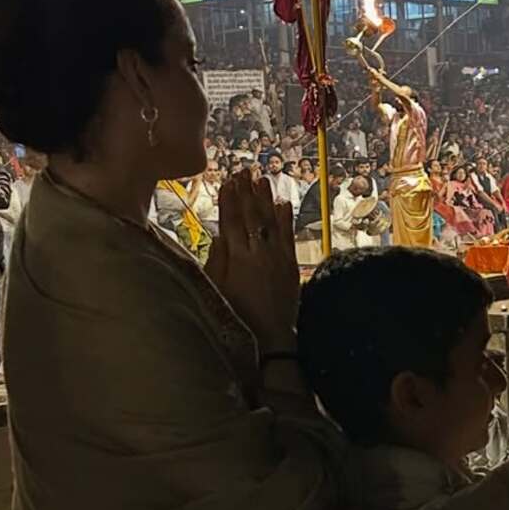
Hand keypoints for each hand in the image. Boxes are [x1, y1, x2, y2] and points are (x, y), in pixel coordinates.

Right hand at [205, 171, 299, 353]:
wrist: (271, 338)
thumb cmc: (238, 317)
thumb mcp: (218, 289)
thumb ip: (218, 259)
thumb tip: (220, 233)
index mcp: (237, 257)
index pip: (231, 220)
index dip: (229, 199)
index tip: (227, 181)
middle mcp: (259, 252)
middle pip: (251, 215)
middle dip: (246, 192)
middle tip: (243, 171)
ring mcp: (277, 257)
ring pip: (270, 220)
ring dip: (266, 198)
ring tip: (261, 179)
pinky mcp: (291, 265)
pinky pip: (288, 235)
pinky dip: (285, 218)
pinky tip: (282, 203)